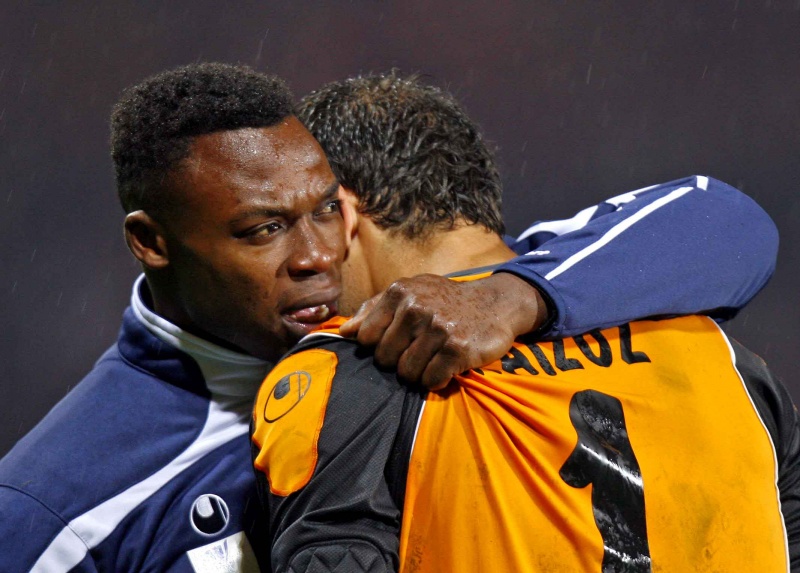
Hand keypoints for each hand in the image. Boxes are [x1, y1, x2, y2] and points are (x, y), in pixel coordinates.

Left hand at [339, 272, 548, 389]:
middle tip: (419, 351)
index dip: (380, 346)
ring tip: (433, 358)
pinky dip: (437, 380)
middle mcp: (416, 308)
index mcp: (400, 293)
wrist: (494, 304)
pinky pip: (431, 380)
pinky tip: (447, 366)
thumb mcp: (410, 293)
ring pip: (407, 373)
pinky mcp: (457, 350)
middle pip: (385, 358)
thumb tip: (344, 332)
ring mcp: (438, 329)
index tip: (397, 342)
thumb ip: (374, 309)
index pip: (367, 338)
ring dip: (419, 372)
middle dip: (399, 361)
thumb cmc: (445, 301)